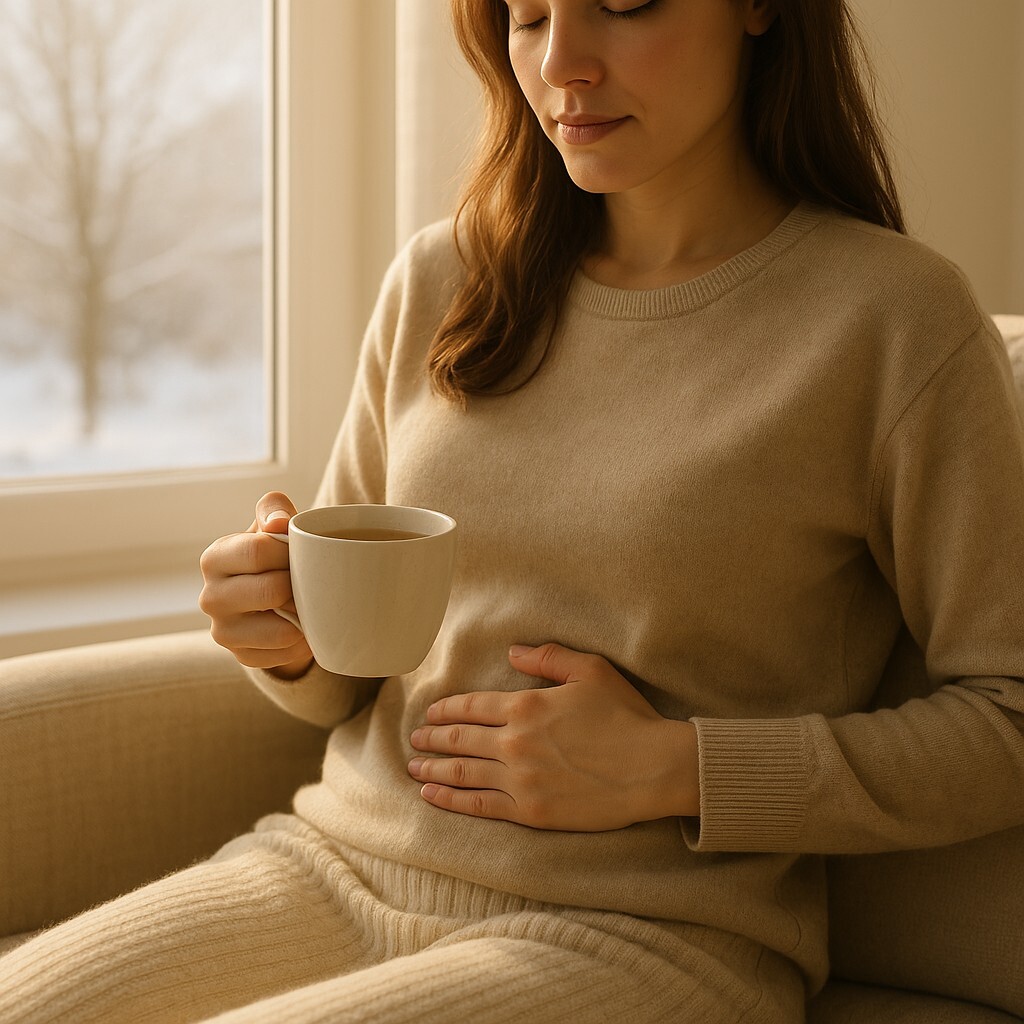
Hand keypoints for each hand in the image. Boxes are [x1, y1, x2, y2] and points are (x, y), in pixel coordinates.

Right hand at [199, 491, 313, 677]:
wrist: (270, 597)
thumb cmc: (273, 553)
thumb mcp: (271, 523)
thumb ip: (274, 509)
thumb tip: (279, 523)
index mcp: (214, 558)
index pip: (258, 551)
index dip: (289, 551)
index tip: (300, 552)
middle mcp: (210, 597)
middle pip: (272, 591)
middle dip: (299, 584)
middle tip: (308, 579)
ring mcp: (224, 632)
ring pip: (283, 629)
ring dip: (305, 615)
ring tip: (307, 602)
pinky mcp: (243, 657)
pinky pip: (287, 652)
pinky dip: (303, 640)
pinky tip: (301, 625)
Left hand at [408, 643, 698, 830]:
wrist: (654, 767)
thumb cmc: (626, 716)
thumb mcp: (590, 671)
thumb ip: (548, 657)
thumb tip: (513, 651)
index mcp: (526, 706)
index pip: (471, 707)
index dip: (445, 710)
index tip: (430, 714)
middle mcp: (514, 742)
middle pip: (459, 739)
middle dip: (431, 738)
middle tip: (414, 740)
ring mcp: (520, 780)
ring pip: (462, 773)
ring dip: (433, 769)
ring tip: (414, 768)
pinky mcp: (531, 813)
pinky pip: (479, 806)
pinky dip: (451, 800)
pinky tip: (432, 796)